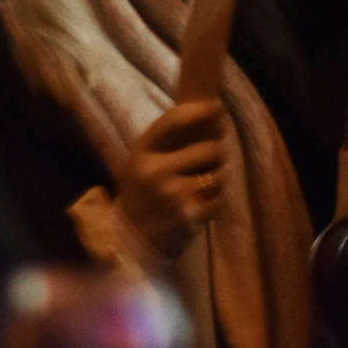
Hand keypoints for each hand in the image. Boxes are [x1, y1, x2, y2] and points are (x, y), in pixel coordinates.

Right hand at [114, 100, 227, 259]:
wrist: (128, 240)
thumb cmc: (143, 191)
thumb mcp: (144, 160)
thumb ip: (170, 138)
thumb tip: (214, 107)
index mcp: (142, 152)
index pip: (175, 120)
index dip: (201, 111)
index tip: (217, 108)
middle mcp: (154, 170)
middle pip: (211, 148)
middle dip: (217, 153)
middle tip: (209, 160)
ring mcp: (170, 194)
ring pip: (219, 174)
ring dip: (217, 179)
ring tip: (199, 186)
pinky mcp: (185, 216)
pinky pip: (218, 199)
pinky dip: (213, 202)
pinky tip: (197, 205)